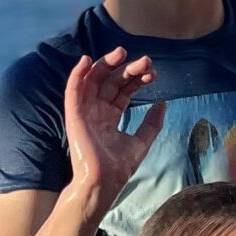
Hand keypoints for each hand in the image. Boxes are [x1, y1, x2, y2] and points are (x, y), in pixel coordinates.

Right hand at [63, 49, 163, 212]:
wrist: (102, 184)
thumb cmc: (118, 167)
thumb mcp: (141, 142)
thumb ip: (151, 123)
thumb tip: (163, 103)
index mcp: (110, 117)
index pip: (123, 90)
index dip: (137, 79)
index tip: (153, 73)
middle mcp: (96, 112)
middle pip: (111, 82)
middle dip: (127, 69)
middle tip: (145, 61)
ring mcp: (85, 113)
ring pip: (93, 81)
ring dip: (105, 65)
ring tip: (121, 52)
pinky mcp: (74, 116)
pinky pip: (73, 91)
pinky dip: (77, 74)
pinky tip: (87, 60)